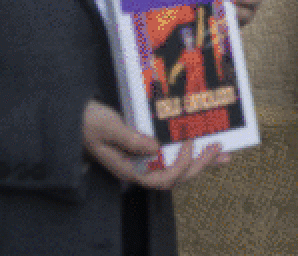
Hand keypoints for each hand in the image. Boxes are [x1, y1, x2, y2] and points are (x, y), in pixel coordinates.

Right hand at [82, 100, 229, 188]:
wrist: (76, 116)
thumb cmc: (89, 122)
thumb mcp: (109, 128)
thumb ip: (131, 139)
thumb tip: (156, 149)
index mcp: (130, 169)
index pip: (163, 179)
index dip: (181, 166)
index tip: (189, 143)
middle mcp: (140, 169)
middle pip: (176, 177)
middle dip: (200, 165)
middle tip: (219, 150)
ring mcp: (143, 160)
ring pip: (177, 168)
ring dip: (200, 161)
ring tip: (221, 152)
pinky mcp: (145, 149)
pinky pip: (171, 155)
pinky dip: (190, 152)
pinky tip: (203, 144)